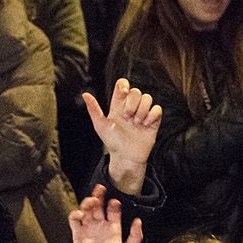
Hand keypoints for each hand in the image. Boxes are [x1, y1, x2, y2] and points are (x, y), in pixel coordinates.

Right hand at [68, 186, 142, 242]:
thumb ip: (136, 238)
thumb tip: (138, 221)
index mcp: (113, 228)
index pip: (113, 211)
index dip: (114, 204)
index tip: (114, 202)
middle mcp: (101, 225)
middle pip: (99, 205)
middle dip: (99, 196)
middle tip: (100, 189)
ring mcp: (89, 228)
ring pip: (86, 209)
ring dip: (87, 202)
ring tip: (91, 201)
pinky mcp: (78, 233)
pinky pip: (74, 219)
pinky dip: (75, 214)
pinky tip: (80, 215)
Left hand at [83, 77, 161, 195]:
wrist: (126, 157)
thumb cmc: (112, 142)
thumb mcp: (100, 126)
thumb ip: (94, 109)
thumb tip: (85, 94)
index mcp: (118, 105)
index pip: (122, 85)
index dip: (124, 85)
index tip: (123, 94)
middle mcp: (131, 107)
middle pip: (136, 91)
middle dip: (132, 103)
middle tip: (127, 117)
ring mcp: (142, 113)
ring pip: (148, 98)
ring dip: (142, 110)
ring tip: (136, 123)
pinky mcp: (152, 121)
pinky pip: (157, 109)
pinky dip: (152, 115)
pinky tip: (145, 125)